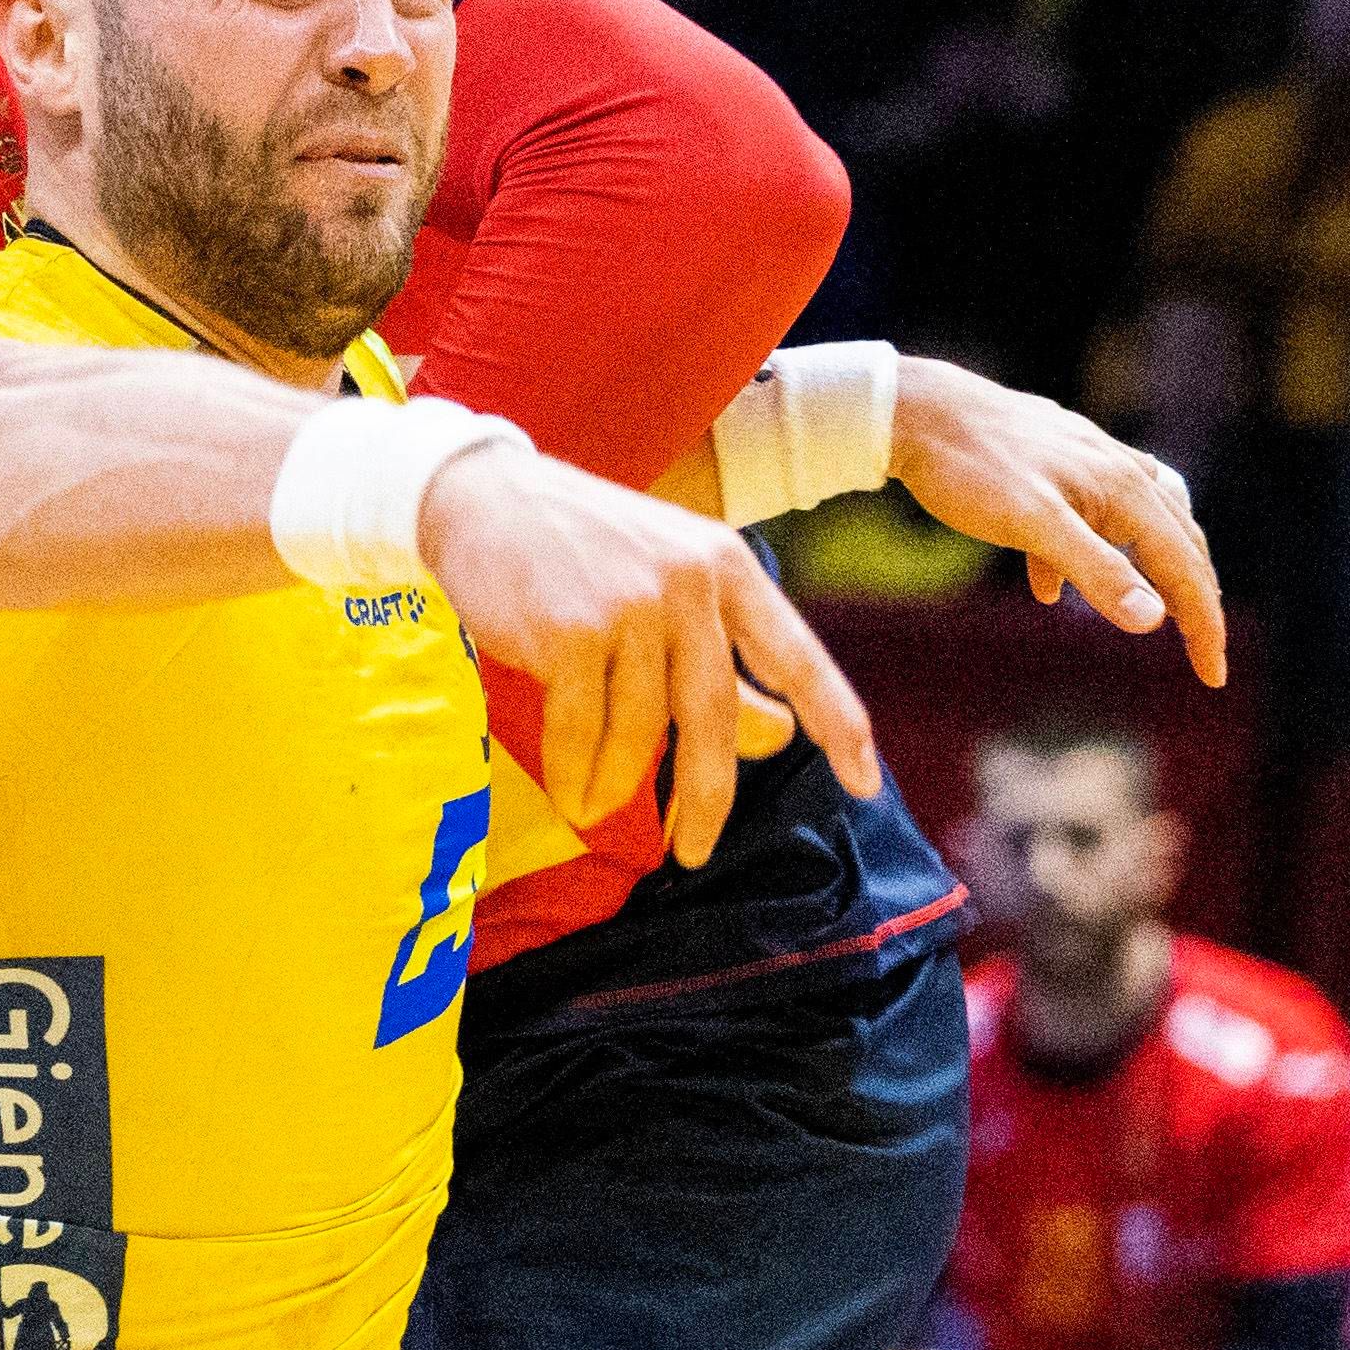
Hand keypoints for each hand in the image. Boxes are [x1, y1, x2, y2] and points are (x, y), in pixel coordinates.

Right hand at [421, 440, 881, 864]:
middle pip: (716, 716)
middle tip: (693, 851)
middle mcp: (689, 582)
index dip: (838, 722)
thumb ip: (723, 662)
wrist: (482, 498)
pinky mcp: (571, 630)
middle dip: (706, 796)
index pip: (798, 656)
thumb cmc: (582, 552)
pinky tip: (569, 794)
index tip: (866, 782)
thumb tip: (780, 736)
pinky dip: (574, 775)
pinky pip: (582, 733)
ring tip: (593, 807)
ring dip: (615, 787)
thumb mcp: (667, 591)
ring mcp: (630, 604)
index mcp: (727, 567)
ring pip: (641, 732)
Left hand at [887, 359, 1228, 686]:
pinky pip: (1090, 513)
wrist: (916, 410)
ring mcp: (1089, 462)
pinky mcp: (1055, 462)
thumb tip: (1154, 619)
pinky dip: (1085, 554)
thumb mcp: (1033, 525)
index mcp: (1124, 489)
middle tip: (1202, 652)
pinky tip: (1047, 586)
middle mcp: (1120, 471)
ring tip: (1156, 613)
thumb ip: (1095, 570)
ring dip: (1154, 572)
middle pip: (1178, 543)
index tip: (1213, 675)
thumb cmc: (971, 468)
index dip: (1203, 624)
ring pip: (1142, 524)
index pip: (1183, 567)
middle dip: (1193, 600)